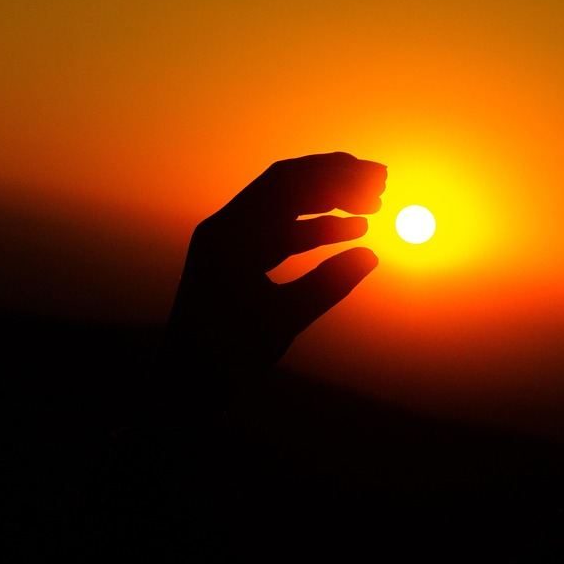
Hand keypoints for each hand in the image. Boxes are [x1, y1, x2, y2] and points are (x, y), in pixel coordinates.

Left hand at [163, 152, 386, 373]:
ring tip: (373, 205)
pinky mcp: (236, 262)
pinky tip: (350, 232)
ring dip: (328, 202)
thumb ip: (327, 284)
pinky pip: (281, 232)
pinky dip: (315, 228)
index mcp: (231, 235)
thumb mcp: (282, 321)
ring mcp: (230, 244)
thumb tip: (372, 255)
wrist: (182, 388)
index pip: (289, 184)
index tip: (377, 179)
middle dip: (335, 180)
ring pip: (286, 208)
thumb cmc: (225, 357)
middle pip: (287, 186)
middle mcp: (226, 229)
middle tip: (381, 182)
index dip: (337, 176)